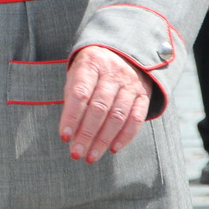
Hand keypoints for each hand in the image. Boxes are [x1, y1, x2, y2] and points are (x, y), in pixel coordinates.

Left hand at [59, 45, 153, 161]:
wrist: (123, 52)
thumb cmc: (92, 69)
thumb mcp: (78, 73)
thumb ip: (74, 97)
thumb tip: (69, 132)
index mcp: (91, 64)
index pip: (79, 93)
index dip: (71, 117)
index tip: (64, 137)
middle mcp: (113, 73)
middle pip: (99, 108)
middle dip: (86, 134)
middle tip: (76, 153)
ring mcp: (130, 84)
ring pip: (117, 116)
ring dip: (103, 140)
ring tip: (91, 156)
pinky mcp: (144, 95)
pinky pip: (136, 118)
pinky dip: (125, 136)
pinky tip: (113, 149)